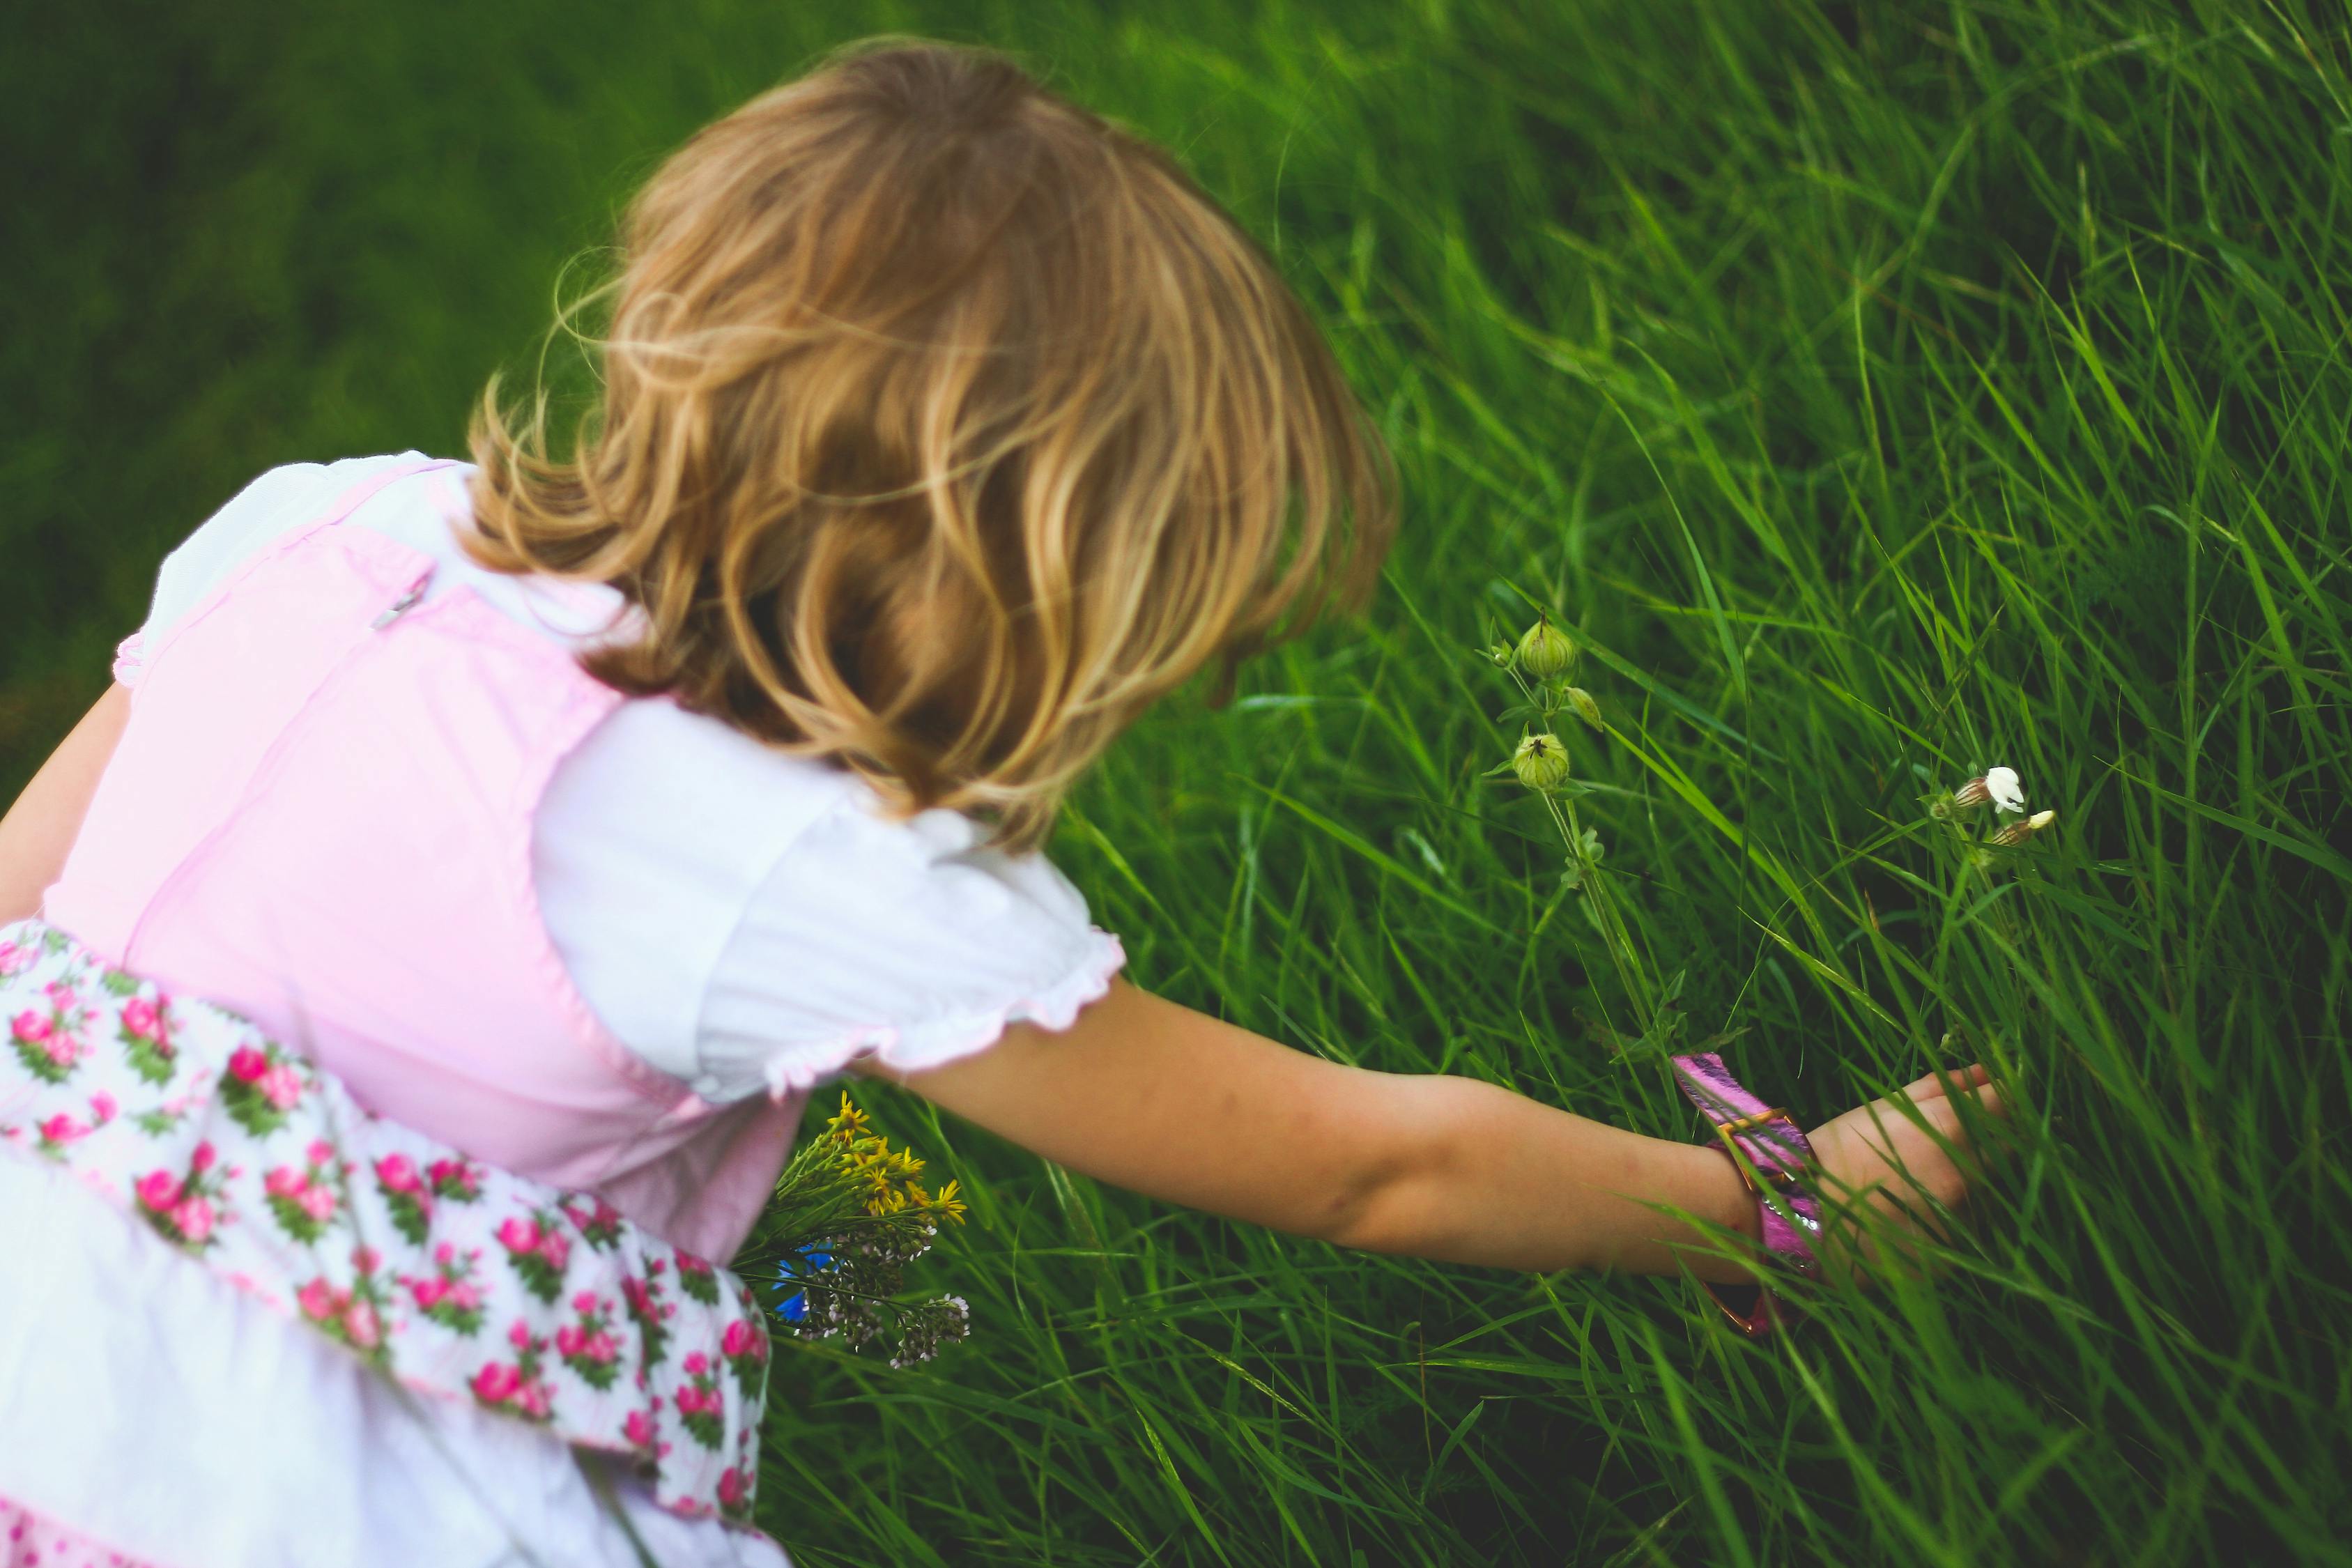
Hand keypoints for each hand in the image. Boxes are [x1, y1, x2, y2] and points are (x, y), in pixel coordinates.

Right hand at [1800, 1062, 2008, 1286]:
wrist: (1800, 1213)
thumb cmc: (1837, 1150)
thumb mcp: (1883, 1109)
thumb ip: (1939, 1089)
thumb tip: (1983, 1072)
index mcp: (1948, 1132)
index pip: (2004, 1106)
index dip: (2002, 1101)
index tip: (1995, 1100)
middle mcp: (1965, 1176)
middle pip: (2007, 1151)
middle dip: (1992, 1142)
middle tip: (1955, 1144)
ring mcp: (1962, 1219)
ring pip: (1991, 1193)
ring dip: (1973, 1182)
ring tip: (1926, 1181)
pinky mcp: (1953, 1255)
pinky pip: (1970, 1230)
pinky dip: (1954, 1218)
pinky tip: (1918, 1214)